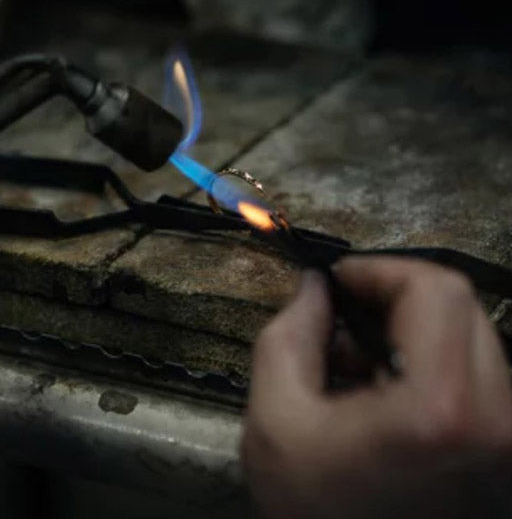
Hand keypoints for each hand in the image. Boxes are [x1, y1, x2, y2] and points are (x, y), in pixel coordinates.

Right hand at [242, 258, 511, 518]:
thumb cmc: (313, 509)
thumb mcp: (275, 417)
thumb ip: (290, 333)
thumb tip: (314, 285)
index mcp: (438, 407)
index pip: (434, 290)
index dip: (380, 269)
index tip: (337, 281)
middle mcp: (494, 416)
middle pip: (459, 302)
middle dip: (394, 292)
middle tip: (345, 309)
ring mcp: (504, 433)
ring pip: (467, 330)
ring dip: (409, 323)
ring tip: (355, 353)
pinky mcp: (500, 444)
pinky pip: (471, 365)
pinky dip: (425, 353)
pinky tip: (379, 381)